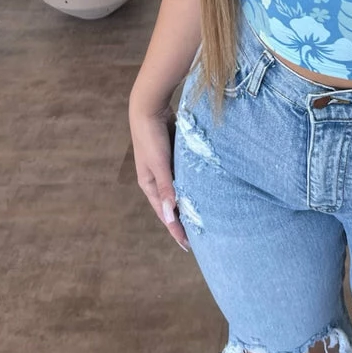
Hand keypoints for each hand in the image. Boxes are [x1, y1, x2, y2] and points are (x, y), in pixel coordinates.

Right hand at [128, 92, 190, 251]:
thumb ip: (167, 188)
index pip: (165, 214)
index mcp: (149, 185)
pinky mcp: (172, 155)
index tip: (189, 246)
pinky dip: (191, 184)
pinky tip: (202, 187)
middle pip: (172, 204)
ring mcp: (164, 167)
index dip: (176, 230)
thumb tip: (171, 215)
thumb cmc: (151, 136)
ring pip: (179, 189)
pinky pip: (182, 175)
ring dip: (188, 201)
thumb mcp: (159, 164)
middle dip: (183, 220)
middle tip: (200, 235)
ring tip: (202, 215)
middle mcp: (156, 179)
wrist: (149, 106)